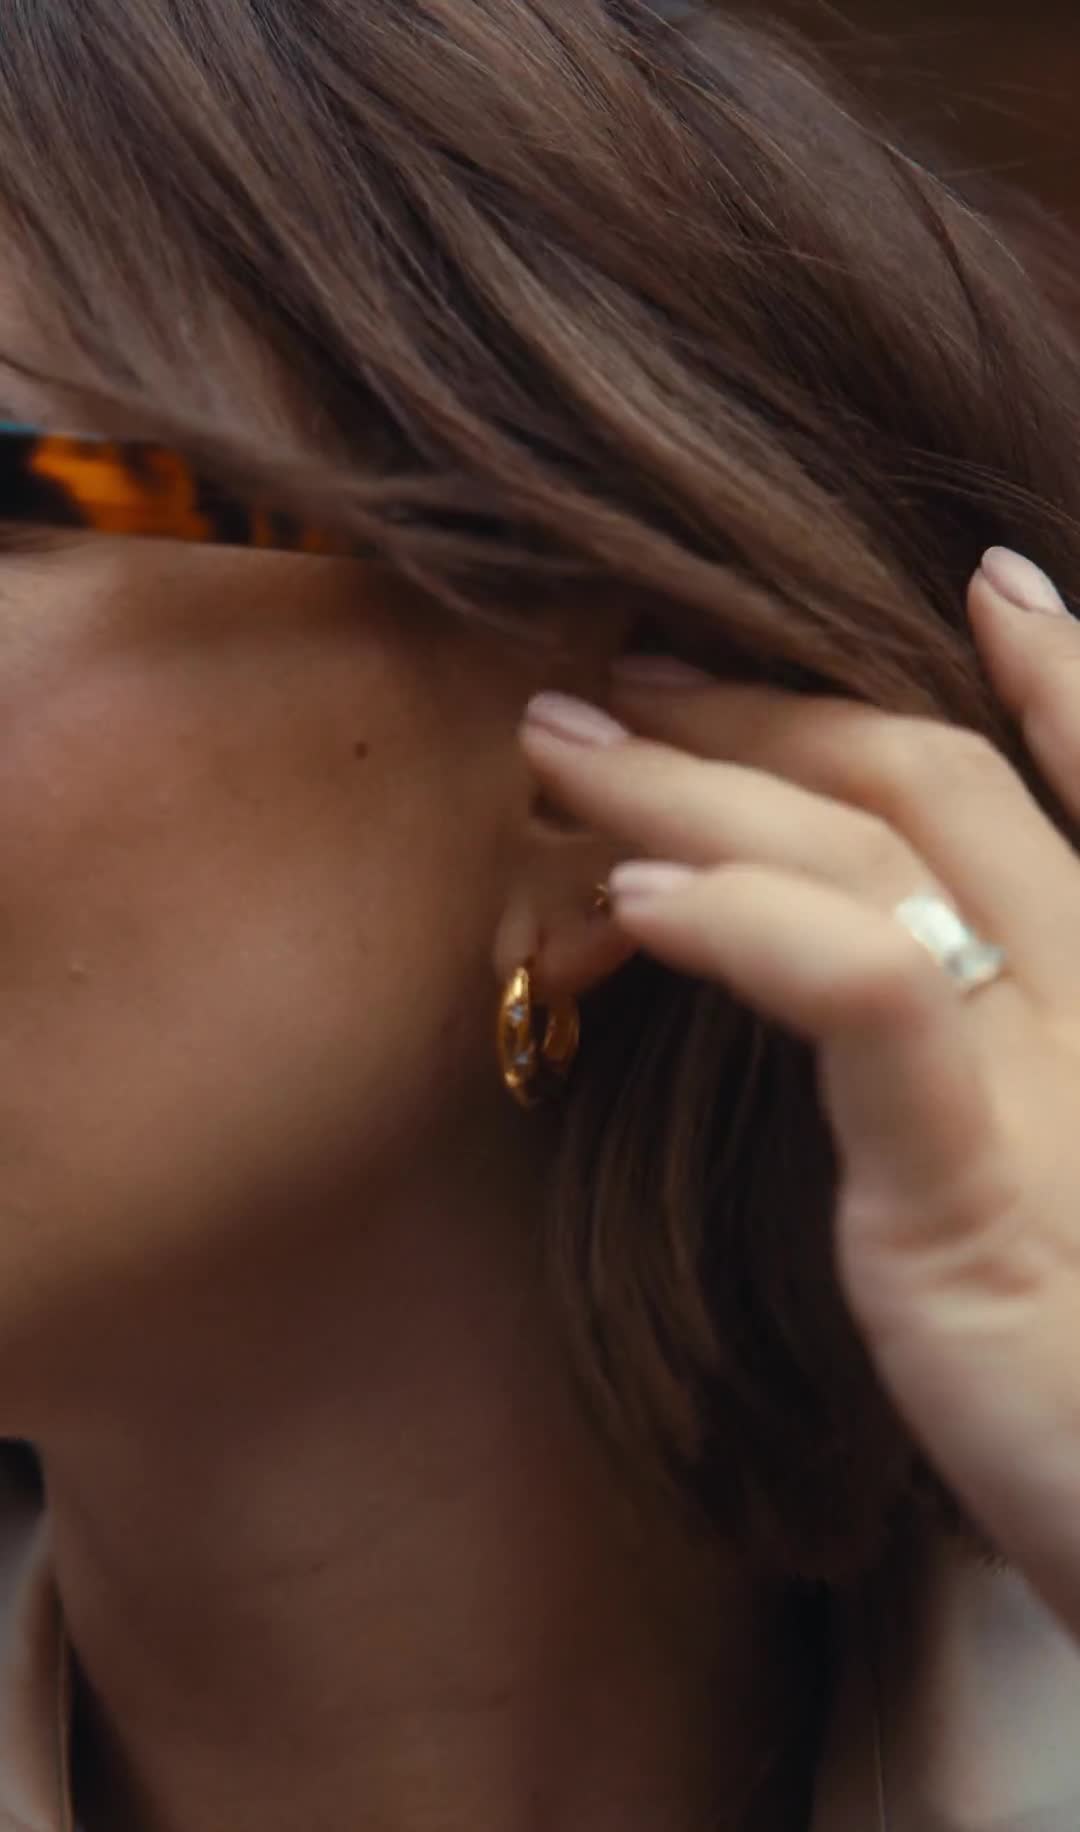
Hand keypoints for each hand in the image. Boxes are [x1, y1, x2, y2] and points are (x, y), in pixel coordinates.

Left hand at [519, 548, 1079, 1639]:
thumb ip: (975, 1087)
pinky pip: (870, 1003)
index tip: (985, 583)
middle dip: (768, 706)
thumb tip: (899, 1002)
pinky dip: (752, 927)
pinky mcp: (983, 1194)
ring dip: (703, 779)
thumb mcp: (1037, 1209)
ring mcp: (1059, 1083)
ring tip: (565, 742)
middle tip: (618, 673)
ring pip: (884, 854)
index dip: (1061, 678)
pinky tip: (636, 898)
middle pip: (934, 785)